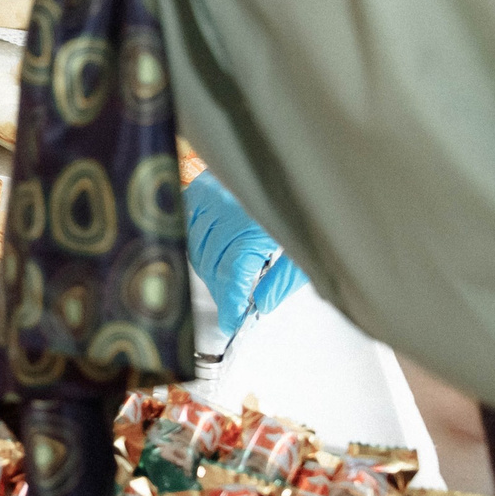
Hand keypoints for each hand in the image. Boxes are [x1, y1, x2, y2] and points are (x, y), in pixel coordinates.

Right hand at [183, 171, 306, 334]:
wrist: (300, 172)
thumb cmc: (306, 209)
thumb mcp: (305, 252)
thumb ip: (281, 281)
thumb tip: (261, 305)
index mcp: (253, 227)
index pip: (232, 276)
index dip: (231, 303)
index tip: (232, 323)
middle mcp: (225, 210)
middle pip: (212, 264)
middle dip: (223, 290)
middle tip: (235, 306)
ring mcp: (209, 197)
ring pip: (196, 247)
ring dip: (210, 270)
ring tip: (228, 281)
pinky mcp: (200, 188)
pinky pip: (188, 225)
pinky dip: (197, 243)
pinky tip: (212, 253)